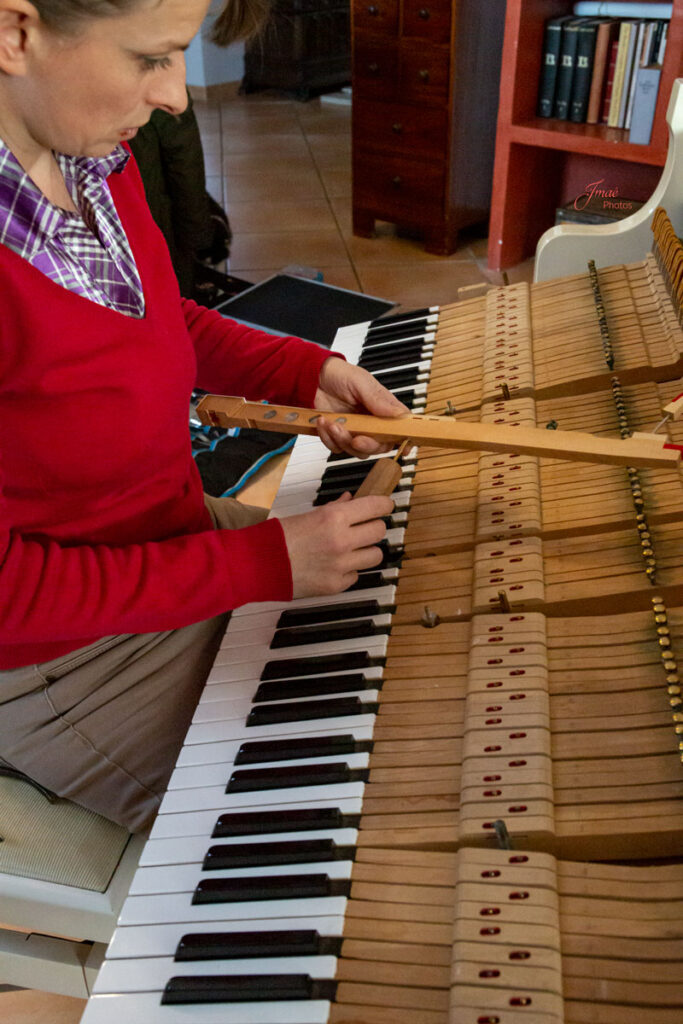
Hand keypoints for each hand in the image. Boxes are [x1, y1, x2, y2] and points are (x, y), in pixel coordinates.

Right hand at [279, 492, 393, 597]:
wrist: (258, 565)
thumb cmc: (278, 538)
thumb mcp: (308, 515)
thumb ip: (335, 508)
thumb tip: (352, 500)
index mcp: (335, 518)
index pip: (376, 507)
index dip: (384, 505)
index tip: (386, 505)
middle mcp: (342, 541)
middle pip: (380, 531)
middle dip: (374, 527)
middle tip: (366, 527)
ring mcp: (341, 565)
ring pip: (375, 555)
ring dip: (366, 550)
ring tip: (352, 549)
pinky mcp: (336, 585)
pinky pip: (356, 575)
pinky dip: (349, 570)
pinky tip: (334, 565)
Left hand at [313, 357, 408, 456]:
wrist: (311, 378)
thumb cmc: (339, 375)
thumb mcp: (360, 382)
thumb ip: (378, 400)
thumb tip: (400, 414)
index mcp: (382, 407)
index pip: (399, 426)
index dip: (404, 439)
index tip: (405, 448)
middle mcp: (370, 421)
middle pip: (379, 445)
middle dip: (367, 445)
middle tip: (356, 438)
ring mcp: (354, 430)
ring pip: (357, 450)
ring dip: (343, 440)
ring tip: (332, 423)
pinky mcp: (337, 435)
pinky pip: (337, 447)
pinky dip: (328, 438)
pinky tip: (324, 422)